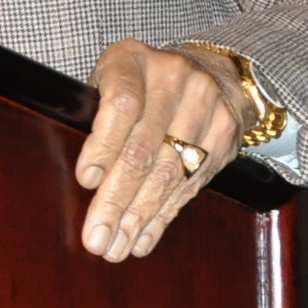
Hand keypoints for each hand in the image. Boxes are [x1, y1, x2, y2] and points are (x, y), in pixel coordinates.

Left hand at [74, 39, 250, 261]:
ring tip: (115, 248)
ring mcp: (205, 108)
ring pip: (169, 173)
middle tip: (96, 238)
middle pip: (144, 148)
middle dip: (117, 199)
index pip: (121, 103)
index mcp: (133, 60)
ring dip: (139, 218)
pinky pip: (190, 185)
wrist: (210, 71)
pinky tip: (143, 239)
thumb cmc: (139, 81)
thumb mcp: (110, 78)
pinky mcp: (224, 137)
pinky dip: (162, 217)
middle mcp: (173, 79)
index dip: (103, 145)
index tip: (86, 181)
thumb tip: (84, 177)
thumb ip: (94, 113)